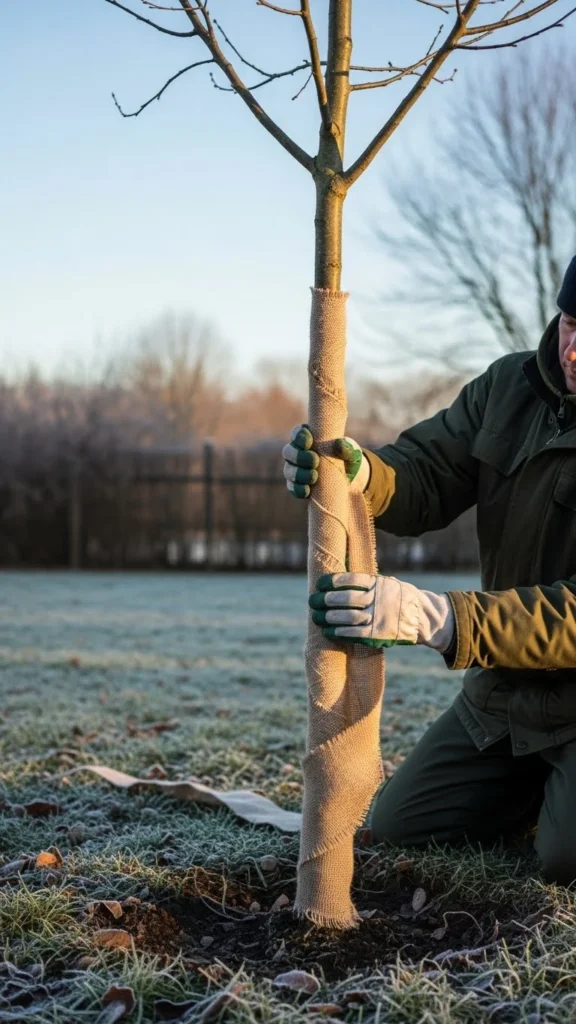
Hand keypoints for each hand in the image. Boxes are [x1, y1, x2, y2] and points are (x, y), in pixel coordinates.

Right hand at [282, 424, 368, 498]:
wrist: (349, 480)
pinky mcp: (296, 486)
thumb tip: (338, 445)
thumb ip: (347, 448)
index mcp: (307, 438)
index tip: (309, 442)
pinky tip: (307, 491)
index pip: (296, 433)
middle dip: (299, 456)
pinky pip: (292, 487)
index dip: (299, 436)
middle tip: (315, 460)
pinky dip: (298, 489)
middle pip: (288, 451)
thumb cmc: (346, 459)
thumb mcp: (351, 453)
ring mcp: (294, 470)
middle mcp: (297, 453)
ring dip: (299, 473)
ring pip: (288, 470)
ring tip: (314, 477)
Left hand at [309, 572, 454, 652]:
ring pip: (348, 617)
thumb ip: (369, 583)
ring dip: (329, 617)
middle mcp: (379, 599)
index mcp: (379, 584)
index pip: (351, 580)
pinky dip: (339, 633)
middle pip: (346, 599)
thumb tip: (339, 581)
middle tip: (313, 601)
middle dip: (326, 600)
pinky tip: (328, 631)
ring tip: (316, 616)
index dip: (333, 582)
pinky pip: (355, 634)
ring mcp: (379, 618)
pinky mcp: (379, 635)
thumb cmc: (400, 598)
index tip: (320, 584)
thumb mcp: (389, 583)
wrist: (424, 618)